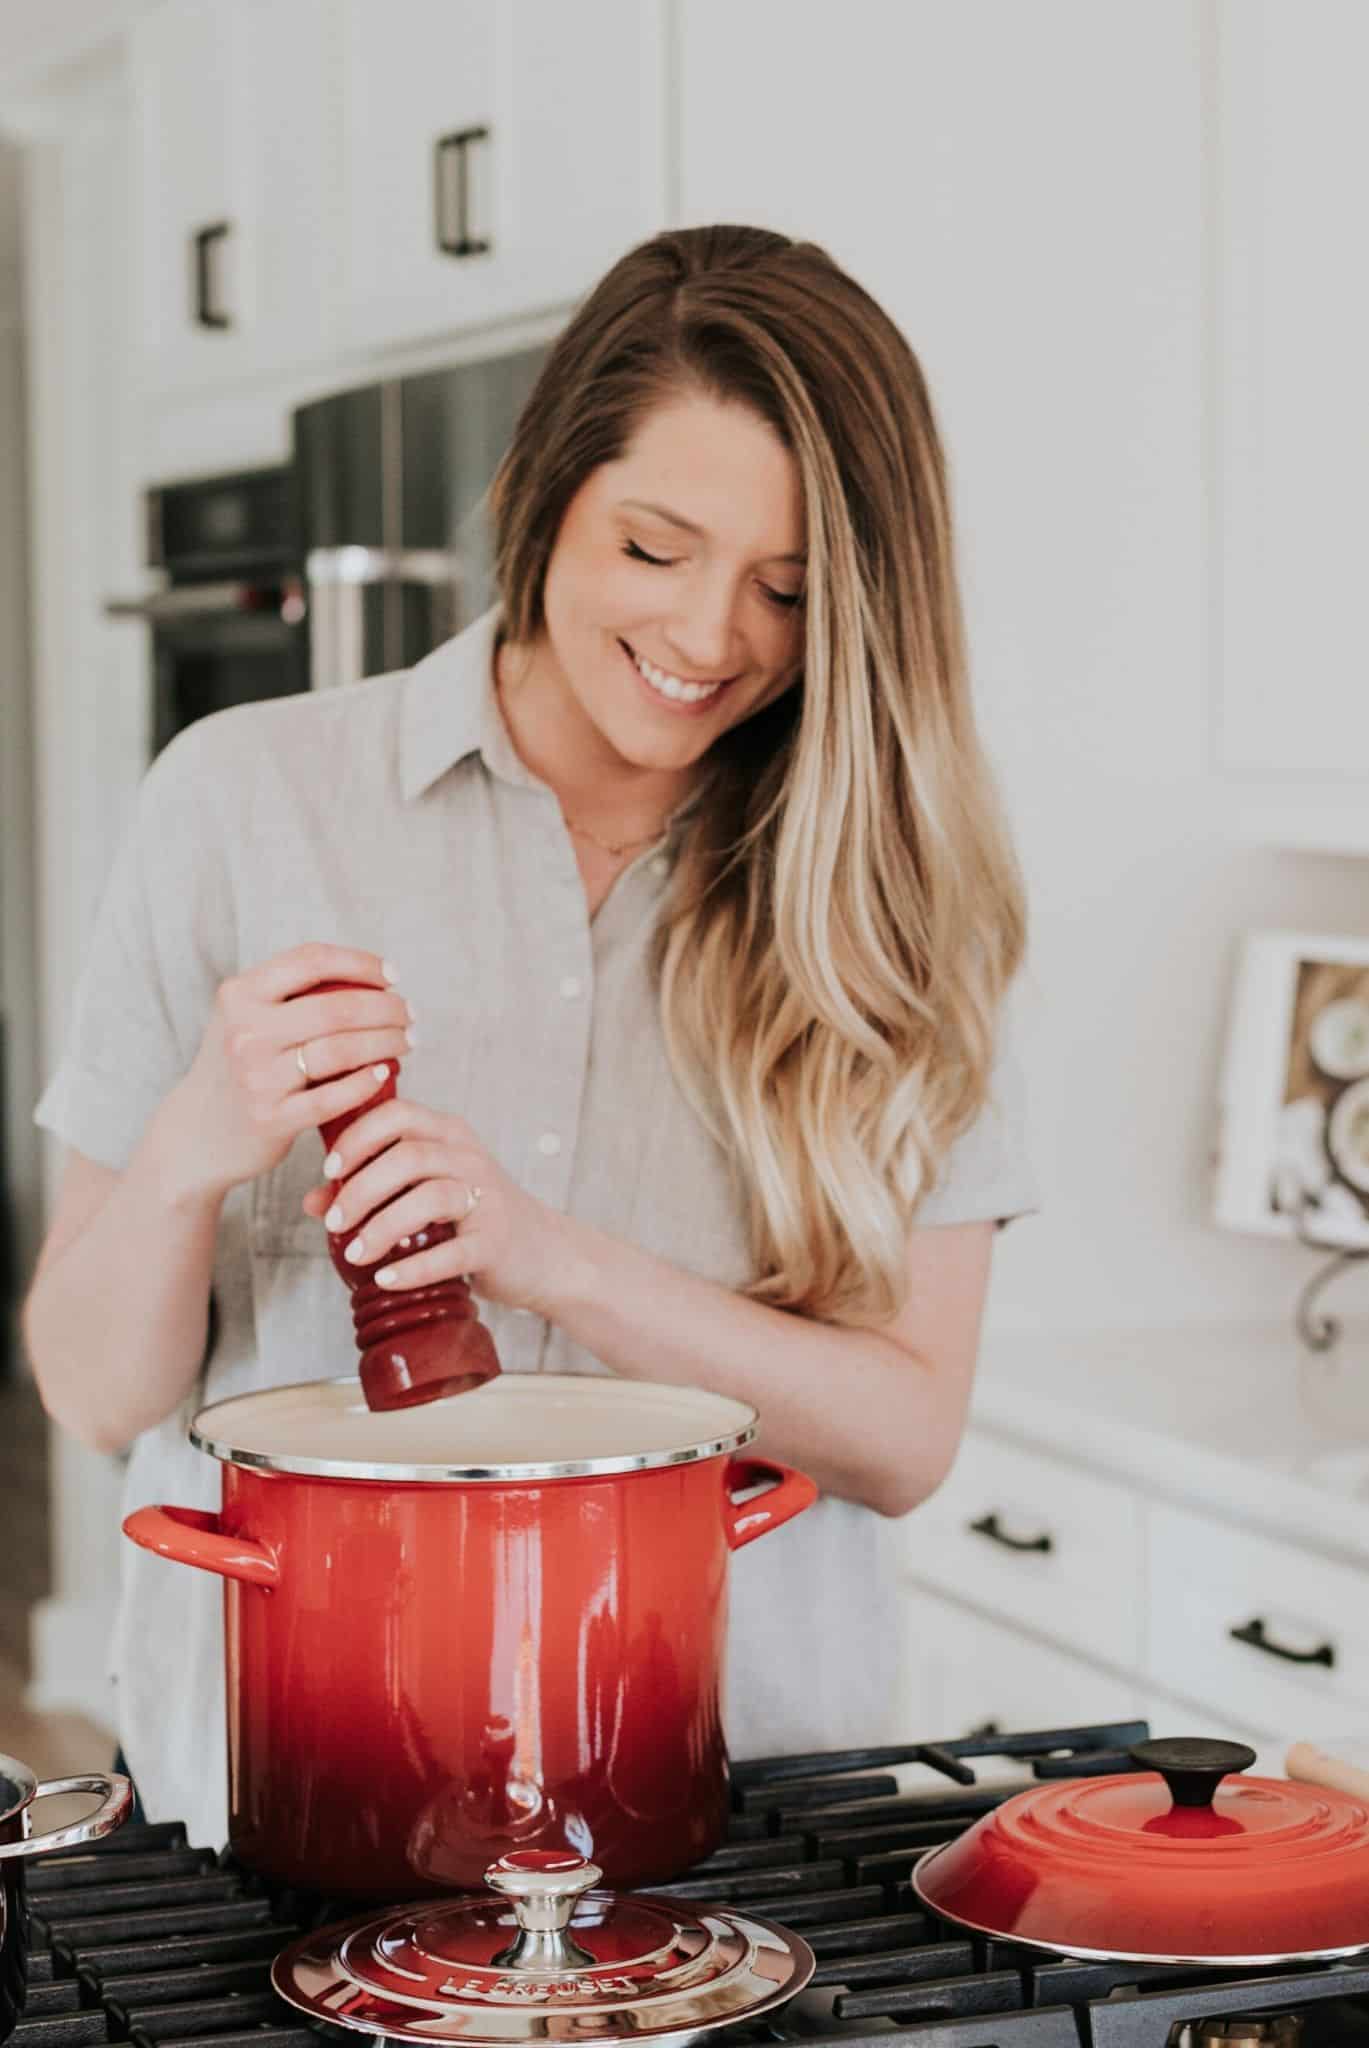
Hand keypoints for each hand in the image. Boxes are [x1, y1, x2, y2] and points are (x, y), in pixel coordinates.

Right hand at [165, 943, 413, 1201]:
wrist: (197, 1132)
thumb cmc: (239, 1067)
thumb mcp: (245, 1018)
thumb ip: (288, 994)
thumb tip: (367, 975)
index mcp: (240, 995)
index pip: (311, 961)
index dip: (360, 963)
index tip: (392, 976)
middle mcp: (245, 1031)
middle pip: (335, 1007)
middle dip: (385, 1008)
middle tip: (409, 1015)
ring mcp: (256, 1077)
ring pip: (340, 1050)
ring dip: (385, 1042)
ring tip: (407, 1041)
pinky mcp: (271, 1118)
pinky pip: (333, 1096)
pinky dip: (365, 1082)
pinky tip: (384, 1073)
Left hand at [300, 1095, 566, 1313]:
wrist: (541, 1253)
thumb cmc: (472, 1217)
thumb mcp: (425, 1191)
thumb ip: (372, 1189)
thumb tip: (313, 1202)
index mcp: (449, 1135)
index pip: (397, 1114)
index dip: (357, 1137)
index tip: (330, 1169)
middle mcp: (469, 1158)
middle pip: (408, 1155)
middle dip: (361, 1188)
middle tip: (334, 1222)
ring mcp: (487, 1198)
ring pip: (429, 1198)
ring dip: (382, 1227)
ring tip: (355, 1254)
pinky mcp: (495, 1241)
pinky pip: (452, 1252)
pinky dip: (413, 1268)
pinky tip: (386, 1279)